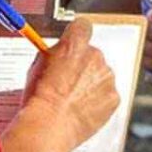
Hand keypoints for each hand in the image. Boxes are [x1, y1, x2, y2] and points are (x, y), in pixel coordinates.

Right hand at [22, 19, 118, 148]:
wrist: (49, 126)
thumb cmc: (39, 98)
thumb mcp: (37, 65)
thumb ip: (54, 53)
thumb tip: (58, 53)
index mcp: (74, 44)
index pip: (83, 26)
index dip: (77, 35)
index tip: (74, 43)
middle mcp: (95, 56)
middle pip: (93, 54)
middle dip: (83, 65)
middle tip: (68, 82)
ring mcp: (107, 77)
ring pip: (101, 75)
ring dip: (91, 84)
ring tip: (73, 100)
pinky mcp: (114, 97)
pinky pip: (107, 94)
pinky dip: (98, 101)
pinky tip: (82, 109)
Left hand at [142, 24, 151, 92]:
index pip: (149, 30)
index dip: (147, 29)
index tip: (146, 29)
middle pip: (143, 46)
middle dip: (142, 42)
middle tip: (143, 41)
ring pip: (145, 62)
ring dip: (145, 58)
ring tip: (146, 56)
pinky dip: (150, 77)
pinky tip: (150, 75)